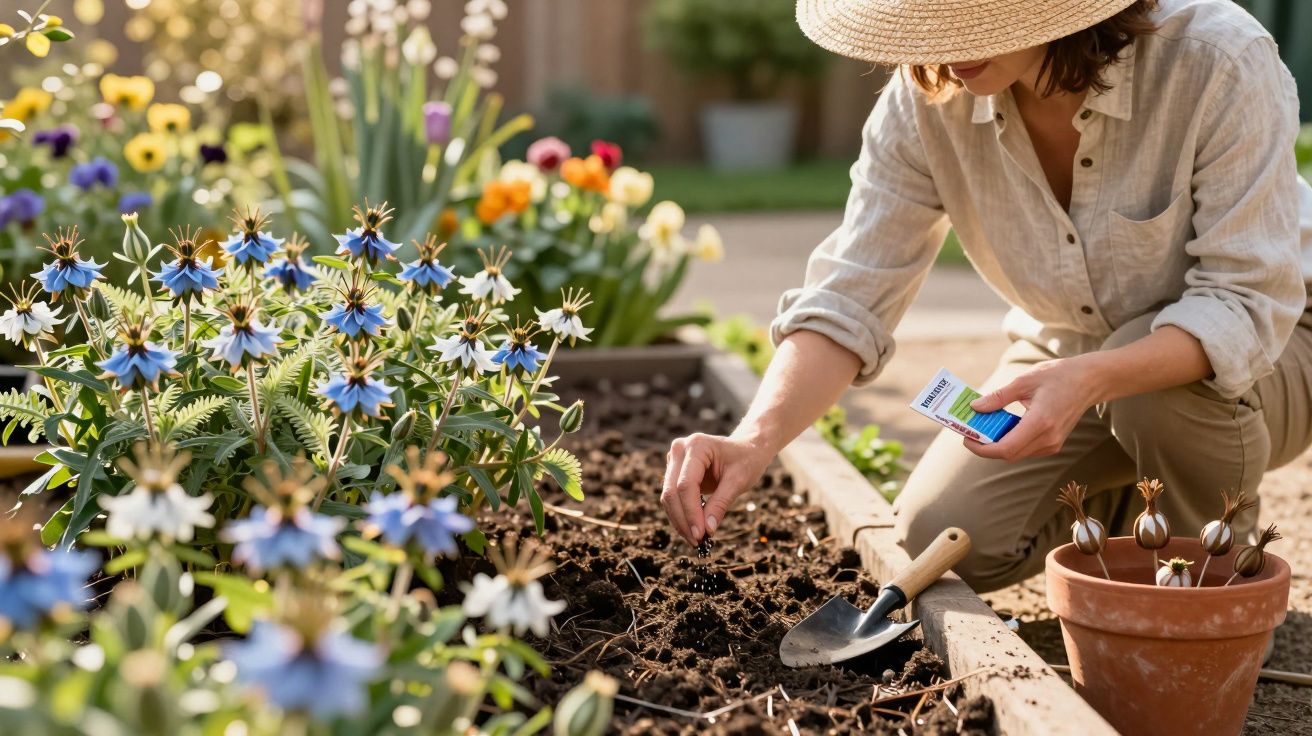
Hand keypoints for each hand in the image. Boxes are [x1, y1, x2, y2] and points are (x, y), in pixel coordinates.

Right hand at [662, 432, 771, 546]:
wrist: (747, 448)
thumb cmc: (746, 460)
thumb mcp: (739, 481)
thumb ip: (721, 504)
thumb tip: (707, 530)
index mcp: (697, 446)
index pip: (686, 484)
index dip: (691, 512)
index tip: (700, 535)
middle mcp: (680, 449)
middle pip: (672, 491)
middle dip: (683, 520)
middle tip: (696, 541)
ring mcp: (675, 459)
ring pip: (668, 497)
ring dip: (679, 521)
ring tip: (695, 539)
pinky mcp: (675, 471)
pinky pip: (673, 497)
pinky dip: (681, 515)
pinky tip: (692, 529)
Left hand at [963, 357, 1104, 461]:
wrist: (1090, 381)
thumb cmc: (1058, 376)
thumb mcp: (1024, 381)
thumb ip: (999, 397)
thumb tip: (975, 407)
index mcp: (1041, 422)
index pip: (1005, 449)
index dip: (982, 448)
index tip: (966, 438)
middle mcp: (1048, 438)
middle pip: (1009, 454)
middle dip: (986, 446)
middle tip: (970, 430)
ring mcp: (1053, 443)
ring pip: (1016, 453)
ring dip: (997, 444)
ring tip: (983, 426)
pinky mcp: (1054, 443)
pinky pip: (1026, 449)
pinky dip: (1010, 441)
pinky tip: (1002, 426)